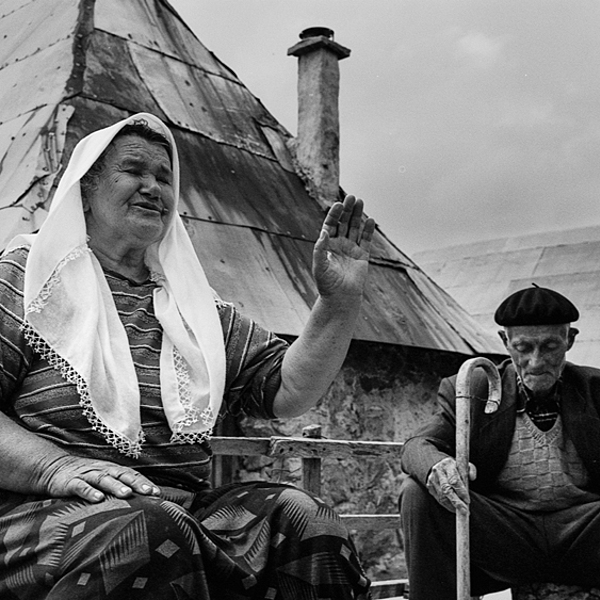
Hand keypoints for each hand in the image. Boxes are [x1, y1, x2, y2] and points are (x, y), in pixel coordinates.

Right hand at [35, 454, 160, 502]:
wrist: (55, 468)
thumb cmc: (86, 478)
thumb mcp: (103, 480)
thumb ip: (118, 488)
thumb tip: (139, 502)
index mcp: (112, 470)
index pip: (132, 475)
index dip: (144, 483)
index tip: (157, 493)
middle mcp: (103, 470)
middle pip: (122, 475)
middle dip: (136, 483)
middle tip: (148, 492)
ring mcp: (87, 475)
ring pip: (103, 479)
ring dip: (115, 486)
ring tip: (126, 494)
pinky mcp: (70, 482)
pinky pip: (81, 486)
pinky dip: (89, 492)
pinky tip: (97, 499)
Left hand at [312, 195, 374, 299]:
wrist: (340, 298)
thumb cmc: (326, 284)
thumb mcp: (319, 265)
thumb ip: (320, 249)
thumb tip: (324, 232)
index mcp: (327, 245)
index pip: (331, 225)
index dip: (334, 214)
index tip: (338, 204)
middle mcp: (339, 244)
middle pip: (344, 222)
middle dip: (347, 210)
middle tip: (351, 197)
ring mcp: (351, 249)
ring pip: (355, 228)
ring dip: (358, 215)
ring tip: (361, 201)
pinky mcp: (362, 256)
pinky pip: (366, 240)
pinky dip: (368, 230)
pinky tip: (370, 220)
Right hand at [426, 456, 476, 513]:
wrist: (437, 464)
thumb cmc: (454, 467)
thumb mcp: (463, 465)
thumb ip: (471, 470)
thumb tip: (472, 477)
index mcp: (447, 465)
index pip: (454, 480)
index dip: (461, 491)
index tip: (468, 500)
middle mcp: (438, 471)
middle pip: (446, 489)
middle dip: (456, 501)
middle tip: (464, 511)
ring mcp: (432, 479)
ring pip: (442, 496)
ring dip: (452, 505)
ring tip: (462, 511)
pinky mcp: (429, 486)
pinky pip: (439, 499)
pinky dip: (447, 505)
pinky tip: (454, 508)